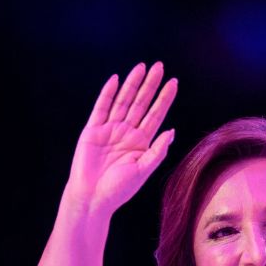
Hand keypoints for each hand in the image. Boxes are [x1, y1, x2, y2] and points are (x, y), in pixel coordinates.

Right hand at [60, 62, 177, 220]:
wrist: (91, 198)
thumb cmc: (118, 189)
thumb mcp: (143, 170)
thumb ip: (157, 151)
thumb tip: (172, 131)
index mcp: (141, 142)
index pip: (155, 115)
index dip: (164, 99)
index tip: (174, 82)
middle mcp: (126, 133)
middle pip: (141, 103)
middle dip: (150, 85)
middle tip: (159, 67)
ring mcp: (109, 130)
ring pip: (123, 102)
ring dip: (132, 84)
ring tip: (141, 68)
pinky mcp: (92, 130)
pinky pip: (101, 108)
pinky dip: (107, 94)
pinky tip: (115, 80)